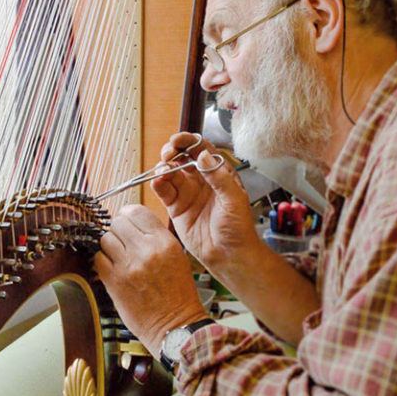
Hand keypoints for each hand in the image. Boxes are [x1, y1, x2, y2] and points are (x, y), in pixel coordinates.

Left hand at [94, 205, 208, 354]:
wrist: (175, 326)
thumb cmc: (178, 294)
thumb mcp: (177, 256)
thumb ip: (155, 237)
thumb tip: (131, 222)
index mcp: (164, 242)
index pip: (137, 211)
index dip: (128, 215)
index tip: (126, 221)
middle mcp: (146, 251)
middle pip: (118, 223)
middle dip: (118, 230)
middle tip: (122, 241)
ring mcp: (128, 266)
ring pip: (105, 239)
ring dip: (109, 245)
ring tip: (118, 256)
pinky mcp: (114, 281)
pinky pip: (98, 259)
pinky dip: (102, 261)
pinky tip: (112, 268)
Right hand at [151, 132, 262, 278]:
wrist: (229, 256)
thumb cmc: (238, 229)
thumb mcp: (234, 199)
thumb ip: (218, 177)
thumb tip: (203, 156)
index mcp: (219, 173)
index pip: (202, 150)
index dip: (189, 141)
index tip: (178, 140)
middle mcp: (202, 180)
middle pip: (182, 157)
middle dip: (172, 151)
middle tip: (168, 153)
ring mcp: (188, 193)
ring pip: (170, 172)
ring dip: (163, 167)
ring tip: (163, 170)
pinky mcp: (176, 207)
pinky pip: (164, 191)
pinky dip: (158, 183)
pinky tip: (157, 181)